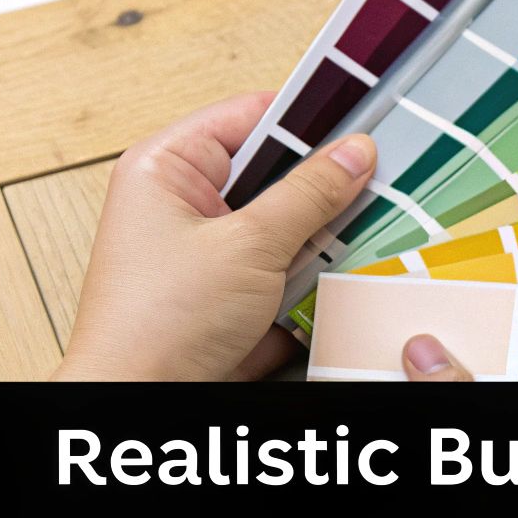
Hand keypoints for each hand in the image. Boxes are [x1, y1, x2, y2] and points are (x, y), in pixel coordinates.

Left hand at [54, 92, 376, 381]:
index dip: (306, 115)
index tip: (362, 115)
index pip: (249, 116)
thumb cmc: (157, 324)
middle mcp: (183, 201)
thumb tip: (355, 153)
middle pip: (273, 168)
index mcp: (166, 167)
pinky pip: (284, 261)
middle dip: (323, 178)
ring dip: (323, 227)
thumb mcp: (249, 245)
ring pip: (285, 218)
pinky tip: (346, 265)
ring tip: (366, 222)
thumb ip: (310, 194)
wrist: (142, 403)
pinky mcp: (231, 290)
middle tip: (376, 174)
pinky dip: (314, 266)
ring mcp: (209, 248)